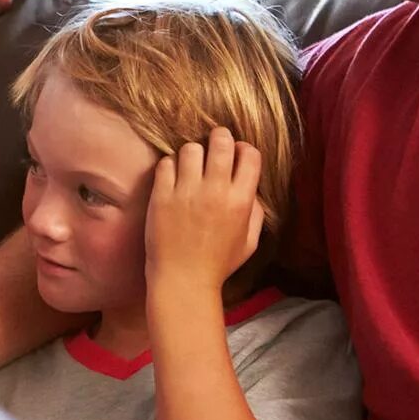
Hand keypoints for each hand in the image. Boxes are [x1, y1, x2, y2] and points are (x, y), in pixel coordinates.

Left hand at [144, 128, 264, 297]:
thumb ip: (256, 211)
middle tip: (214, 146)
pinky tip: (173, 177)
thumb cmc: (218, 264)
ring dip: (193, 153)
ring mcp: (187, 192)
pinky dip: (170, 165)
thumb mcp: (250, 242)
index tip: (236, 155)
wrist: (182, 281)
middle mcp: (216, 191)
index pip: (250, 154)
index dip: (244, 149)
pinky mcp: (162, 196)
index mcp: (241, 201)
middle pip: (221, 141)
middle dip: (219, 138)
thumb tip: (251, 186)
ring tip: (190, 164)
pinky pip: (166, 162)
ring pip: (191, 148)